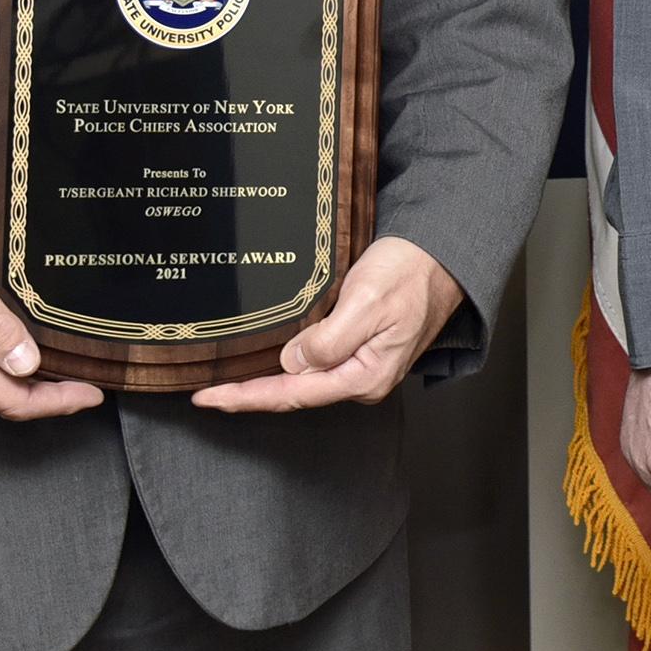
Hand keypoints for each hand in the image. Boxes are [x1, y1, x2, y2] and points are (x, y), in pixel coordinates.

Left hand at [191, 236, 463, 413]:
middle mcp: (364, 378)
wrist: (443, 252)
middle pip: (295, 393)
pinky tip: (267, 358)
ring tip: (228, 380)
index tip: (208, 398)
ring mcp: (363, 364)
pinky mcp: (362, 347)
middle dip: (250, 394)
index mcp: (365, 376)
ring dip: (266, 379)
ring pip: (305, 379)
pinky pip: (317, 362)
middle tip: (206, 392)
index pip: (292, 394)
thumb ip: (328, 341)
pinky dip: (287, 363)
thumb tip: (291, 363)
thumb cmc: (411, 272)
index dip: (246, 398)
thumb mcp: (366, 302)